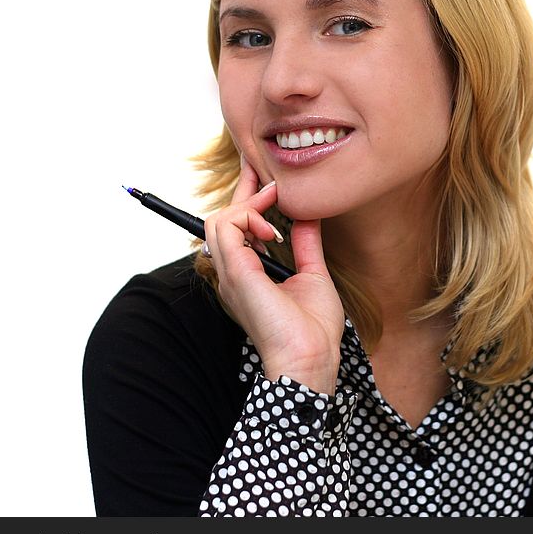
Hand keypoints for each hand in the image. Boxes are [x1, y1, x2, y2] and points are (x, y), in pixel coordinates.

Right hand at [203, 158, 344, 393]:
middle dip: (244, 190)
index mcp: (248, 275)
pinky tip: (273, 229)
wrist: (311, 358)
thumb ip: (305, 244)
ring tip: (275, 205)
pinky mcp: (236, 273)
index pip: (236, 229)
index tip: (270, 181)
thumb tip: (308, 215)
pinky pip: (226, 226)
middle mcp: (233, 273)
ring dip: (248, 205)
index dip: (248, 199)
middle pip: (222, 218)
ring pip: (219, 219)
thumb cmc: (313, 330)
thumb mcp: (313, 275)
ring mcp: (231, 273)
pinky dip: (248, 216)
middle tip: (268, 175)